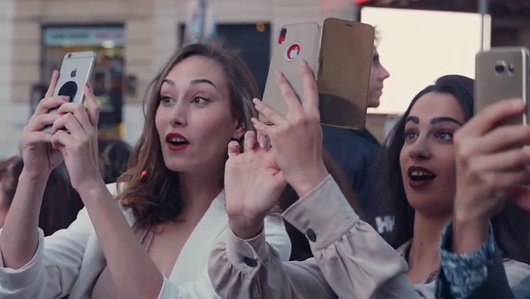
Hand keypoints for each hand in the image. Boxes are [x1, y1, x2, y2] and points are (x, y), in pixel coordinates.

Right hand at [19, 70, 66, 179]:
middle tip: (67, 99)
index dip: (54, 84)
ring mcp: (30, 129)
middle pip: (44, 103)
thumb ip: (75, 121)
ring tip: (62, 120)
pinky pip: (37, 135)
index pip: (50, 97)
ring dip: (53, 118)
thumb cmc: (56, 149)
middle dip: (55, 99)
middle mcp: (37, 119)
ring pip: (40, 117)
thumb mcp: (68, 133)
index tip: (60, 71)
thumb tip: (87, 106)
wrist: (43, 168)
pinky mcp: (27, 141)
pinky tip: (55, 138)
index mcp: (47, 116)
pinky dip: (48, 135)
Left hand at [50, 83, 102, 192]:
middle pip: (77, 107)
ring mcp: (85, 138)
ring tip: (56, 135)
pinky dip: (54, 139)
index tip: (85, 83)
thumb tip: (65, 118)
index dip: (90, 94)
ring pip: (66, 118)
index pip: (94, 107)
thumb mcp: (83, 144)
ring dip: (56, 125)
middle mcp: (91, 131)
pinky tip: (57, 147)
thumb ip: (78, 131)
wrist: (88, 181)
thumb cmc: (82, 162)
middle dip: (63, 108)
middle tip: (58, 116)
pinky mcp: (76, 146)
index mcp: (93, 130)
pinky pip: (58, 134)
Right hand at [225, 131, 286, 238]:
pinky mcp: (234, 161)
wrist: (245, 210)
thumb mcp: (279, 183)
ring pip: (248, 138)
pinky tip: (236, 147)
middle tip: (262, 140)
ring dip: (249, 136)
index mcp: (272, 160)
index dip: (275, 135)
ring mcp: (247, 158)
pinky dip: (233, 143)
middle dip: (262, 132)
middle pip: (261, 136)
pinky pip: (232, 147)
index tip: (275, 133)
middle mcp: (260, 157)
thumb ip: (285, 168)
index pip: (275, 142)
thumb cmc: (264, 199)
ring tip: (250, 144)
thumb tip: (293, 154)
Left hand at [251, 59, 327, 196]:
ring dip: (262, 105)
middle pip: (290, 94)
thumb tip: (303, 112)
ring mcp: (288, 125)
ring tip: (256, 101)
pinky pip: (264, 126)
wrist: (308, 171)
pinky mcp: (277, 135)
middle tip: (278, 72)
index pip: (312, 90)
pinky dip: (259, 124)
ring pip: (272, 110)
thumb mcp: (315, 133)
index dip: (307, 74)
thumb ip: (307, 120)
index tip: (302, 63)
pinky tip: (255, 122)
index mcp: (313, 116)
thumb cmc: (312, 155)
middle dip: (282, 82)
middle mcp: (302, 117)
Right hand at [454, 98, 529, 221]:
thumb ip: (491, 133)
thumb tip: (519, 114)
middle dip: (528, 132)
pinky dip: (528, 172)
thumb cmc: (477, 171)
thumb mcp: (475, 149)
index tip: (522, 104)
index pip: (486, 116)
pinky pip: (521, 172)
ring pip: (519, 155)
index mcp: (463, 137)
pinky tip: (525, 172)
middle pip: (505, 134)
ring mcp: (478, 167)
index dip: (505, 108)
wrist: (468, 203)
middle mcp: (467, 150)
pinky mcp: (491, 182)